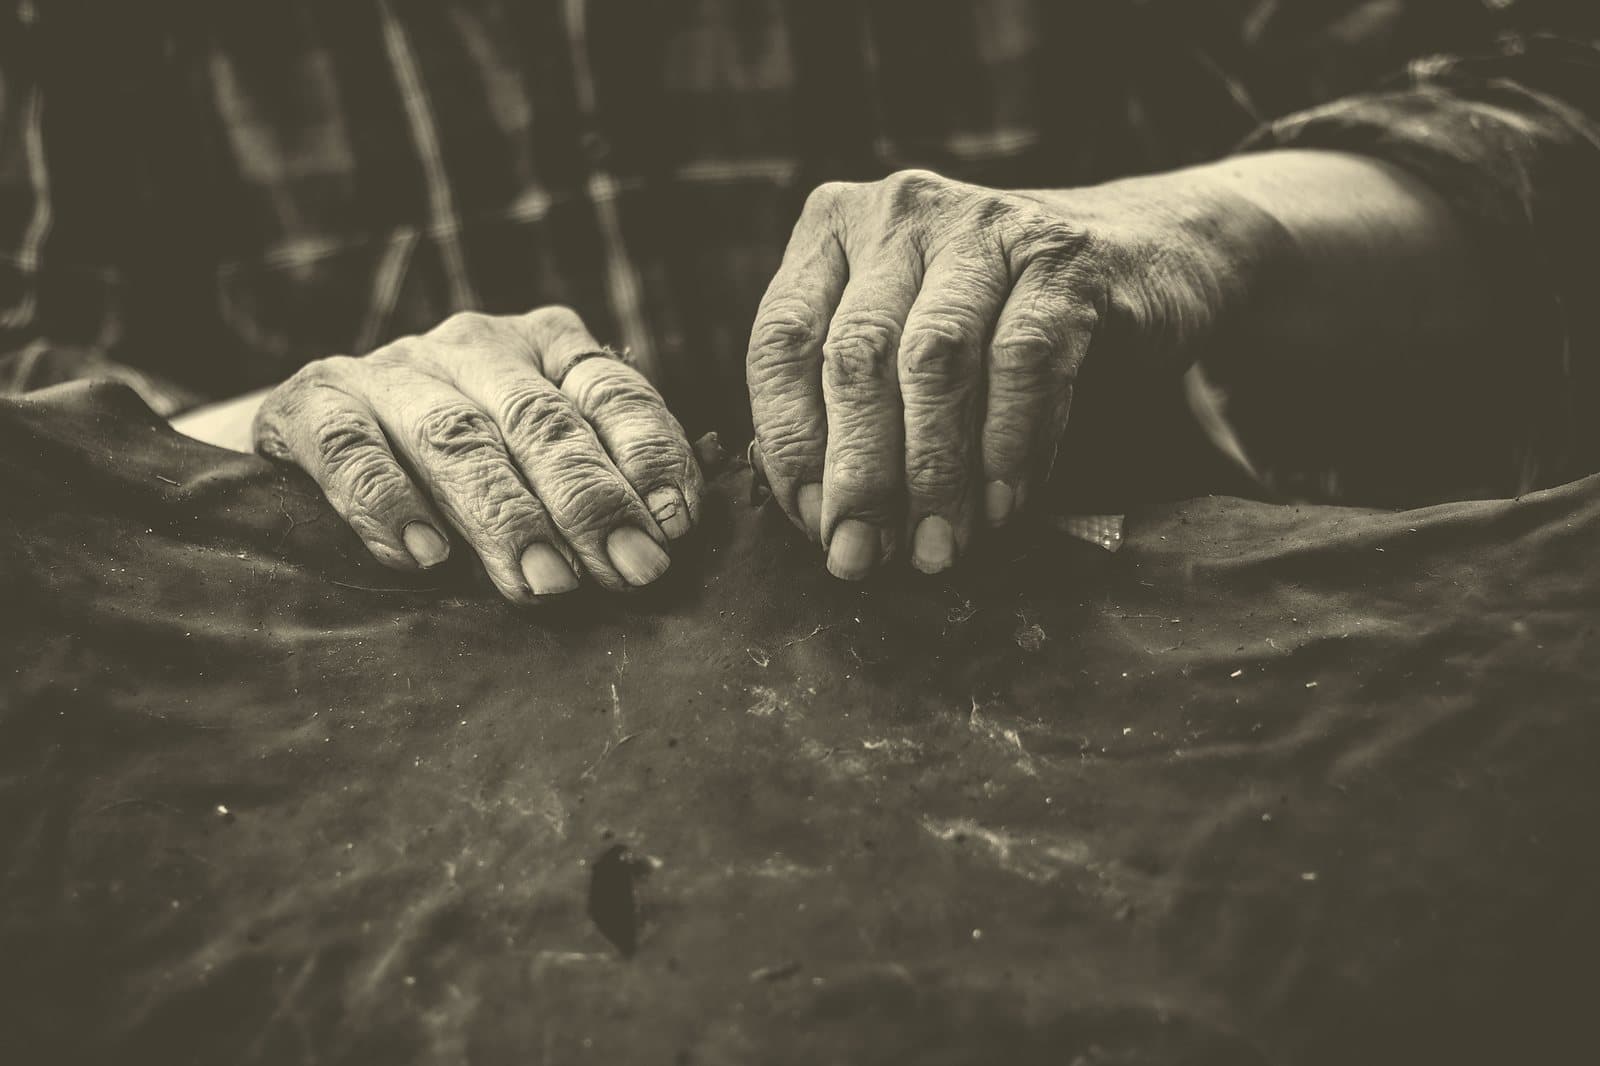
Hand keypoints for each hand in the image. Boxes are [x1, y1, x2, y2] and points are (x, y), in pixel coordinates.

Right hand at [255, 307, 701, 603]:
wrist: (316, 442)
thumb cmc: (460, 473)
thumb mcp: (535, 466)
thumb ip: (593, 487)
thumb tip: (664, 546)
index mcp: (546, 349)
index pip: (610, 391)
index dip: (647, 454)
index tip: (673, 523)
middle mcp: (474, 347)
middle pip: (540, 420)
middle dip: (590, 500)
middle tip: (629, 569)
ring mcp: (391, 370)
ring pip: (456, 435)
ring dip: (504, 514)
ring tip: (544, 581)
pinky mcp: (313, 401)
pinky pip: (349, 447)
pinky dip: (386, 501)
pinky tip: (423, 556)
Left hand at [746, 167, 1268, 578]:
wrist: (1146, 254)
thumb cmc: (995, 322)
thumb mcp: (907, 344)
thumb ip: (855, 408)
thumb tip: (821, 520)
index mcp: (834, 230)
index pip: (781, 342)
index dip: (791, 443)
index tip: (814, 524)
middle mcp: (900, 212)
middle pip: (855, 358)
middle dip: (859, 475)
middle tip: (865, 558)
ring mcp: (984, 223)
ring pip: (935, 360)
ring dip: (934, 472)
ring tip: (939, 547)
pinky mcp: (1064, 255)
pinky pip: (1026, 362)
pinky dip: (1011, 444)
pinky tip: (1005, 504)